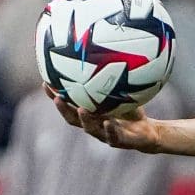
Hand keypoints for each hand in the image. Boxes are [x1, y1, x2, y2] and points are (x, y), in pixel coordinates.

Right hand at [47, 86, 161, 152]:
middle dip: (63, 109)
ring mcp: (105, 134)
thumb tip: (106, 53)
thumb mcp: (123, 92)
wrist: (149, 132)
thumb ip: (113, 78)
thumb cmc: (131, 111)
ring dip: (85, 119)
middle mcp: (94, 124)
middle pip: (73, 119)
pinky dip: (110, 129)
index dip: (55, 96)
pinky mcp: (120, 141)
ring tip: (81, 109)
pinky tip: (108, 121)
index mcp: (90, 113)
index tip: (45, 83)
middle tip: (56, 98)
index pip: (68, 105)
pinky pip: (113, 136)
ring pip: (91, 129)